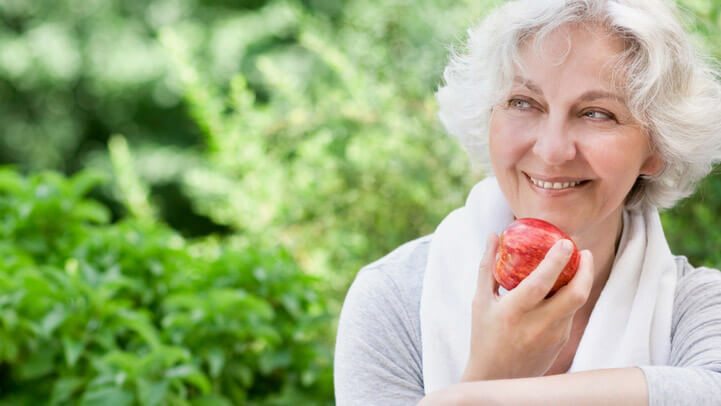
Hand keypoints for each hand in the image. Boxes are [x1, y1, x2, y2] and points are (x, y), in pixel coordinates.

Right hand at [461, 233, 593, 380]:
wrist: (497, 378)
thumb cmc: (484, 335)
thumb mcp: (480, 301)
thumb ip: (488, 267)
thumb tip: (494, 236)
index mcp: (513, 312)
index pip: (541, 282)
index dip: (556, 261)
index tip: (566, 242)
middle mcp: (536, 325)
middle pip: (575, 295)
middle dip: (586, 270)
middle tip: (585, 252)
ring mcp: (553, 336)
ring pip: (577, 304)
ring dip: (581, 281)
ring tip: (578, 264)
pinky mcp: (561, 343)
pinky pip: (570, 314)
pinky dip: (570, 298)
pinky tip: (564, 287)